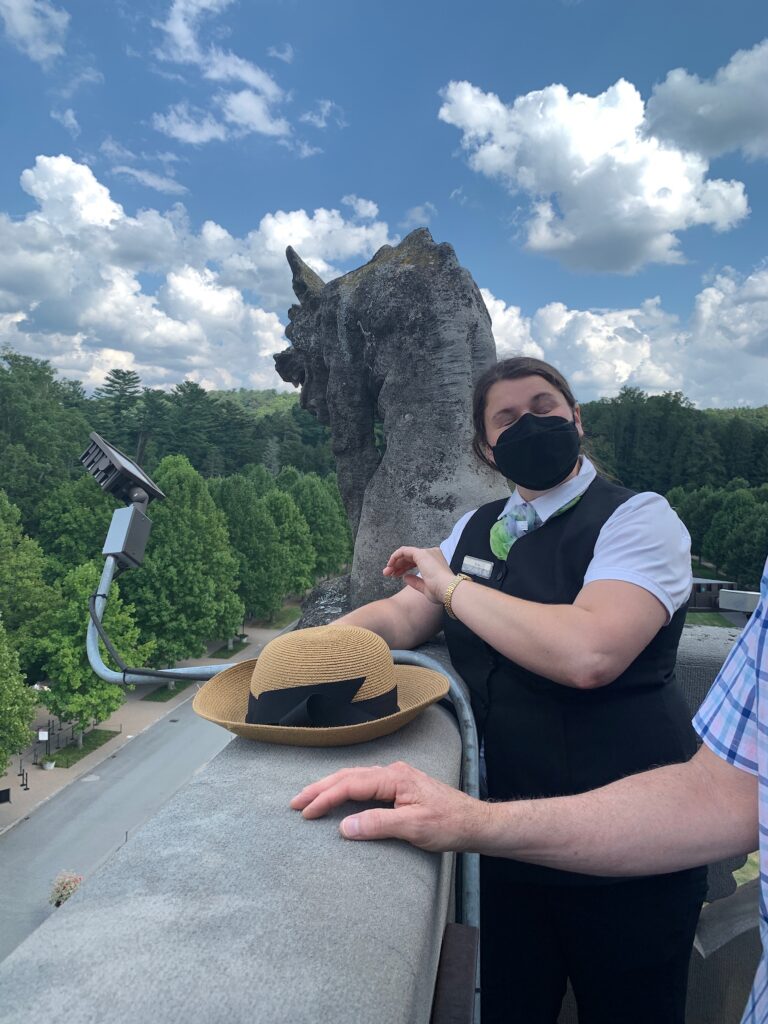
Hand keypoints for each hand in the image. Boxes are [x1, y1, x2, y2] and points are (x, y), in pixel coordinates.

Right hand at [290, 761, 486, 851]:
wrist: (474, 822)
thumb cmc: (448, 824)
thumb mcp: (414, 828)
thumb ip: (379, 825)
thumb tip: (345, 827)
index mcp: (394, 778)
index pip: (351, 785)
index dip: (325, 798)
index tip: (305, 812)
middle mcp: (392, 772)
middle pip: (348, 776)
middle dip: (320, 788)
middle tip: (294, 802)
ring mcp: (396, 778)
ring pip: (355, 779)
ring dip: (331, 788)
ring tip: (309, 799)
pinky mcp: (399, 788)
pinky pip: (364, 785)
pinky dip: (345, 790)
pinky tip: (338, 797)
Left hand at [383, 546, 453, 604]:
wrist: (448, 589)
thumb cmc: (441, 591)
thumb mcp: (426, 588)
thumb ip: (416, 582)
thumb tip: (405, 577)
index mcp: (435, 562)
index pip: (416, 561)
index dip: (404, 568)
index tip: (395, 576)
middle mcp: (432, 554)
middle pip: (410, 558)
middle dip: (397, 565)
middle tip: (387, 574)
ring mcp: (427, 552)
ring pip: (406, 554)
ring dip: (395, 562)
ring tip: (387, 572)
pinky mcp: (421, 553)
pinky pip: (404, 550)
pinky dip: (396, 556)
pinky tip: (390, 564)